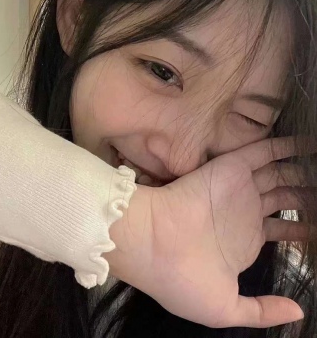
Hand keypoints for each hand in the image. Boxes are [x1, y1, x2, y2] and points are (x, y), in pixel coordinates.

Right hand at [105, 136, 315, 328]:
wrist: (154, 246)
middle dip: (304, 195)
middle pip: (281, 198)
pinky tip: (306, 144)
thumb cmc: (182, 279)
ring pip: (277, 173)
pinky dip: (285, 147)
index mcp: (242, 242)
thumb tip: (297, 311)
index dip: (300, 228)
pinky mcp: (232, 168)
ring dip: (299, 169)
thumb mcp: (224, 309)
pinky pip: (264, 152)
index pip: (278, 230)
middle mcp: (242, 212)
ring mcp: (238, 189)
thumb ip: (262, 311)